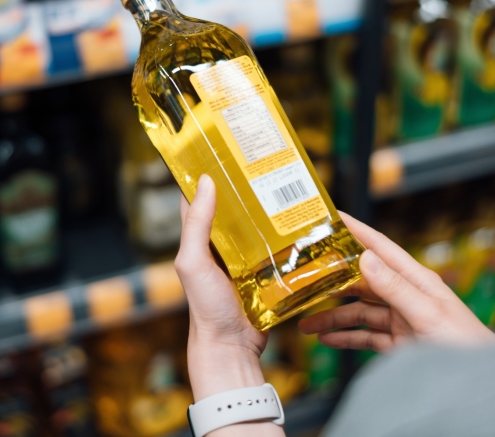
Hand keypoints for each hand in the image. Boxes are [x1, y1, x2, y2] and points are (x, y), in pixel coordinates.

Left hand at [175, 175, 283, 436]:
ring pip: (260, 226)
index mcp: (200, 238)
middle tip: (267, 164)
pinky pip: (279, 248)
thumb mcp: (193, 262)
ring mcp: (246, 258)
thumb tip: (205, 182)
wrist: (232, 347)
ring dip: (272, 211)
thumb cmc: (205, 308)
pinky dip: (288, 236)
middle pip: (236, 208)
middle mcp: (222, 245)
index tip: (224, 148)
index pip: (201, 197)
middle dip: (250, 188)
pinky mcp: (267, 272)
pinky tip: (302, 222)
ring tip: (290, 186)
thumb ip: (197, 225)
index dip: (209, 173)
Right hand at [298, 212, 494, 352]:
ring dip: (332, 317)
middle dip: (331, 281)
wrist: (479, 382)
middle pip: (361, 282)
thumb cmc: (466, 345)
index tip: (332, 217)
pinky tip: (327, 339)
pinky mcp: (399, 342)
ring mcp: (402, 319)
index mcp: (416, 279)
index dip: (356, 230)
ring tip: (306, 324)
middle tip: (304, 278)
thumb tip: (365, 258)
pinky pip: (365, 337)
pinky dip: (345, 338)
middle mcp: (406, 295)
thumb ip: (395, 288)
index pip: (380, 247)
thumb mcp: (427, 314)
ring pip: (358, 313)